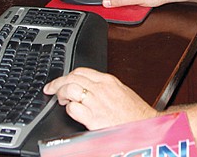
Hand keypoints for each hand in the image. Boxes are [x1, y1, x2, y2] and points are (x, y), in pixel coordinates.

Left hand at [43, 67, 157, 129]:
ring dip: (61, 94)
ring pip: (70, 89)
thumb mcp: (121, 91)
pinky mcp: (94, 118)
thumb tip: (90, 86)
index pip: (81, 71)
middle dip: (58, 82)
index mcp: (108, 80)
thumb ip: (105, 87)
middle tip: (51, 89)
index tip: (61, 80)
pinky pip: (73, 109)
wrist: (144, 126)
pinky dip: (68, 109)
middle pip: (72, 78)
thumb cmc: (135, 112)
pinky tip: (71, 111)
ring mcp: (96, 103)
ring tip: (60, 100)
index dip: (67, 75)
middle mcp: (101, 89)